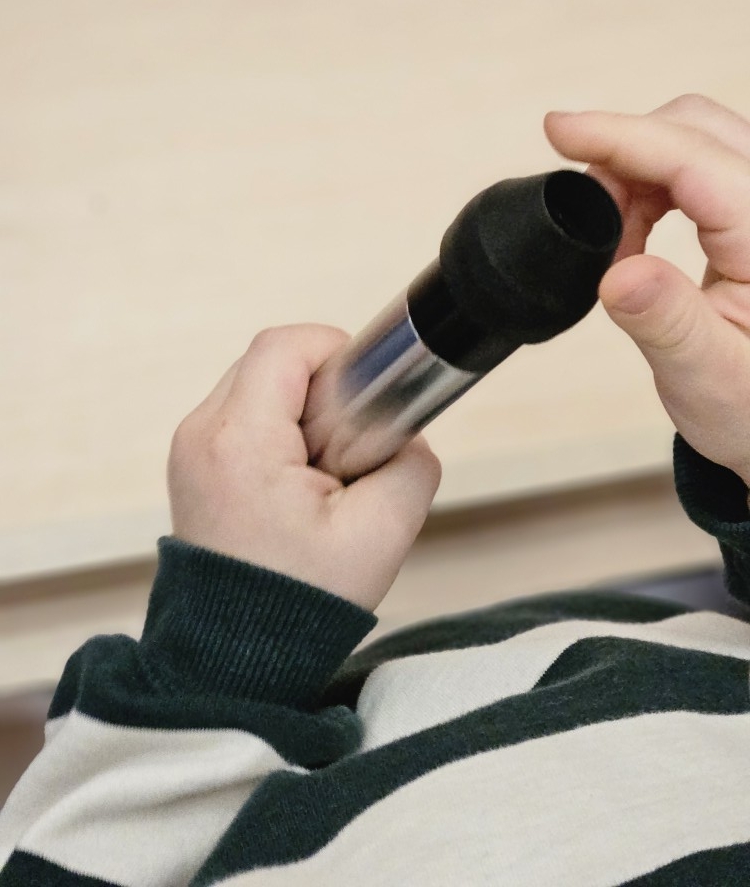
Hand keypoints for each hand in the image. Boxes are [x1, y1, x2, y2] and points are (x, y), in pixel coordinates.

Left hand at [167, 324, 441, 610]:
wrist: (236, 658)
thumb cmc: (300, 604)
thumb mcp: (384, 533)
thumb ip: (413, 465)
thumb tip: (407, 436)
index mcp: (241, 442)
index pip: (284, 347)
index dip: (336, 351)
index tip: (367, 394)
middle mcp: (201, 435)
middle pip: (269, 361)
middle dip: (322, 388)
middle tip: (351, 444)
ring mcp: (189, 450)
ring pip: (255, 385)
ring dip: (300, 409)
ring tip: (325, 470)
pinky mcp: (191, 465)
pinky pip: (240, 416)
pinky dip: (277, 431)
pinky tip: (299, 482)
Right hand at [545, 94, 749, 485]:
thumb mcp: (706, 375)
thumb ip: (664, 319)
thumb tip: (618, 274)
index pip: (696, 160)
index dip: (622, 138)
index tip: (558, 130)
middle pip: (698, 129)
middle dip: (625, 152)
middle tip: (584, 214)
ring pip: (695, 140)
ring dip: (635, 170)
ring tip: (611, 239)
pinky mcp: (749, 215)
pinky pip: (697, 168)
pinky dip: (650, 186)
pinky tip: (634, 231)